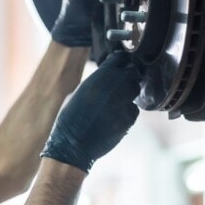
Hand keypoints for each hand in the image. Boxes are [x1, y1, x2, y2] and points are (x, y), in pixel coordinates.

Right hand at [41, 52, 140, 171]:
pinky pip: (134, 109)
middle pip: (133, 72)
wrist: (73, 146)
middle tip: (121, 82)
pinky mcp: (129, 119)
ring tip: (117, 101)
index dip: (119, 61)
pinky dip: (128, 111)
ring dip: (129, 93)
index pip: (120, 58)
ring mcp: (124, 103)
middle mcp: (115, 87)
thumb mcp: (76, 94)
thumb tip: (103, 79)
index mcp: (100, 77)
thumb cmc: (69, 120)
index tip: (118, 65)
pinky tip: (116, 116)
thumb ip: (94, 83)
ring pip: (135, 91)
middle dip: (128, 76)